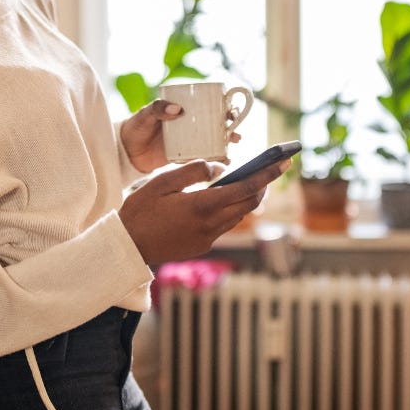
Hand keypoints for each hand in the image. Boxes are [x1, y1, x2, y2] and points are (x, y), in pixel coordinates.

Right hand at [118, 157, 288, 265]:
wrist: (126, 247)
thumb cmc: (140, 210)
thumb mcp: (161, 181)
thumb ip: (192, 171)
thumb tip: (219, 168)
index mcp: (201, 205)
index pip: (244, 188)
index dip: (266, 174)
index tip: (282, 162)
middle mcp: (210, 224)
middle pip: (248, 203)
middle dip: (264, 185)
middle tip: (275, 168)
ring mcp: (207, 238)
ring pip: (238, 216)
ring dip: (248, 199)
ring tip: (255, 181)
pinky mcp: (202, 246)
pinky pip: (224, 225)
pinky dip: (231, 210)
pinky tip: (227, 200)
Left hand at [120, 99, 243, 172]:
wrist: (126, 151)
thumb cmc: (136, 126)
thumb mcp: (145, 114)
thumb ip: (158, 109)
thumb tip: (177, 109)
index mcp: (185, 109)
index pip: (210, 105)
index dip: (225, 107)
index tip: (232, 112)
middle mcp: (191, 125)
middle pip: (217, 124)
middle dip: (231, 127)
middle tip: (235, 134)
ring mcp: (190, 141)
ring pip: (215, 141)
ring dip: (227, 144)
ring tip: (232, 148)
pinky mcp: (185, 157)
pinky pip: (204, 157)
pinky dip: (216, 160)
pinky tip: (224, 163)